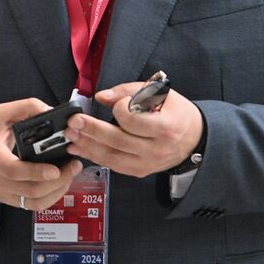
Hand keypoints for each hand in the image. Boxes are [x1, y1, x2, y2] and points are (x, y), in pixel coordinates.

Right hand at [0, 99, 81, 211]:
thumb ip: (24, 108)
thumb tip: (49, 110)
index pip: (13, 170)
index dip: (36, 172)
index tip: (55, 168)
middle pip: (32, 190)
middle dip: (58, 180)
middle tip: (73, 164)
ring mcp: (6, 193)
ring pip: (36, 201)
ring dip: (58, 189)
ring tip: (70, 173)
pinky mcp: (12, 200)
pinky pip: (34, 206)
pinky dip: (52, 197)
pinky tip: (61, 183)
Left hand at [64, 82, 204, 177]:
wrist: (193, 139)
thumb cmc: (175, 112)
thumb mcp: (159, 92)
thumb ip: (128, 91)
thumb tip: (101, 97)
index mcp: (165, 127)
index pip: (133, 120)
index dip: (120, 109)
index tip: (117, 103)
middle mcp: (157, 149)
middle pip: (117, 140)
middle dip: (91, 130)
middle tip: (73, 121)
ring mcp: (148, 163)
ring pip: (111, 157)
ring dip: (87, 146)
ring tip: (71, 135)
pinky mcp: (139, 171)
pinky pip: (113, 165)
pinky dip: (94, 156)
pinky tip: (80, 147)